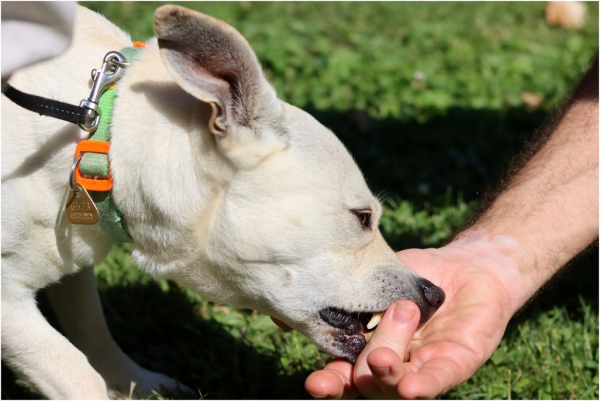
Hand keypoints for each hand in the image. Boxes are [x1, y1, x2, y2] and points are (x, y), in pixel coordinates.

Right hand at [304, 237, 522, 398]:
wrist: (466, 263)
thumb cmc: (415, 273)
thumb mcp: (371, 280)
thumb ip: (338, 298)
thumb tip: (282, 315)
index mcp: (371, 349)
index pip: (346, 375)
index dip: (330, 383)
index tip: (314, 383)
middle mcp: (396, 364)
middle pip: (368, 381)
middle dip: (359, 374)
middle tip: (359, 347)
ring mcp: (424, 366)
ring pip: (398, 384)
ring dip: (386, 375)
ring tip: (383, 357)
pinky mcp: (457, 362)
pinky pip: (439, 379)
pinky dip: (423, 384)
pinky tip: (411, 387)